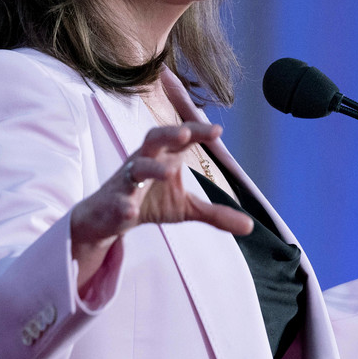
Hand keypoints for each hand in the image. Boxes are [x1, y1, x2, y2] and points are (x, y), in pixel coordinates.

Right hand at [71, 123, 252, 289]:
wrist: (108, 219)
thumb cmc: (149, 202)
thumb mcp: (186, 208)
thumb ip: (216, 213)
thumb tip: (250, 227)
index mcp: (164, 157)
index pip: (182, 138)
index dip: (198, 132)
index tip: (218, 131)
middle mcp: (145, 161)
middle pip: (154, 139)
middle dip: (169, 134)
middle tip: (185, 133)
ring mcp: (127, 181)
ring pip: (136, 168)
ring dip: (150, 168)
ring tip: (168, 173)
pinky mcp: (112, 202)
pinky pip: (117, 201)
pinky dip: (124, 205)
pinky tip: (130, 211)